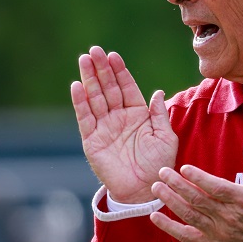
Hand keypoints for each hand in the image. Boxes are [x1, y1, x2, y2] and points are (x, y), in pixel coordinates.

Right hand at [70, 46, 177, 203]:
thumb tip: (157, 92)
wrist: (145, 190)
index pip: (126, 87)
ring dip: (88, 79)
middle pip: (108, 88)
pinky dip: (80, 102)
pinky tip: (77, 86)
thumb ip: (159, 114)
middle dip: (101, 69)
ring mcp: (104, 128)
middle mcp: (119, 118)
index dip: (120, 71)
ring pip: (95, 98)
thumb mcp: (166, 137)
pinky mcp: (92, 140)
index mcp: (137, 114)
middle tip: (94, 51)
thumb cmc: (159, 165)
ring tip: (83, 60)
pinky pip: (85, 118)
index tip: (113, 55)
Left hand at [149, 143, 242, 241]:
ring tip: (157, 187)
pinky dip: (169, 227)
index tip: (184, 168)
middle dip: (178, 185)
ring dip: (170, 201)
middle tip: (162, 172)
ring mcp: (218, 233)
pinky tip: (155, 216)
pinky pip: (186, 236)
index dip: (199, 178)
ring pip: (189, 215)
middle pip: (198, 200)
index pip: (217, 188)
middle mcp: (229, 217)